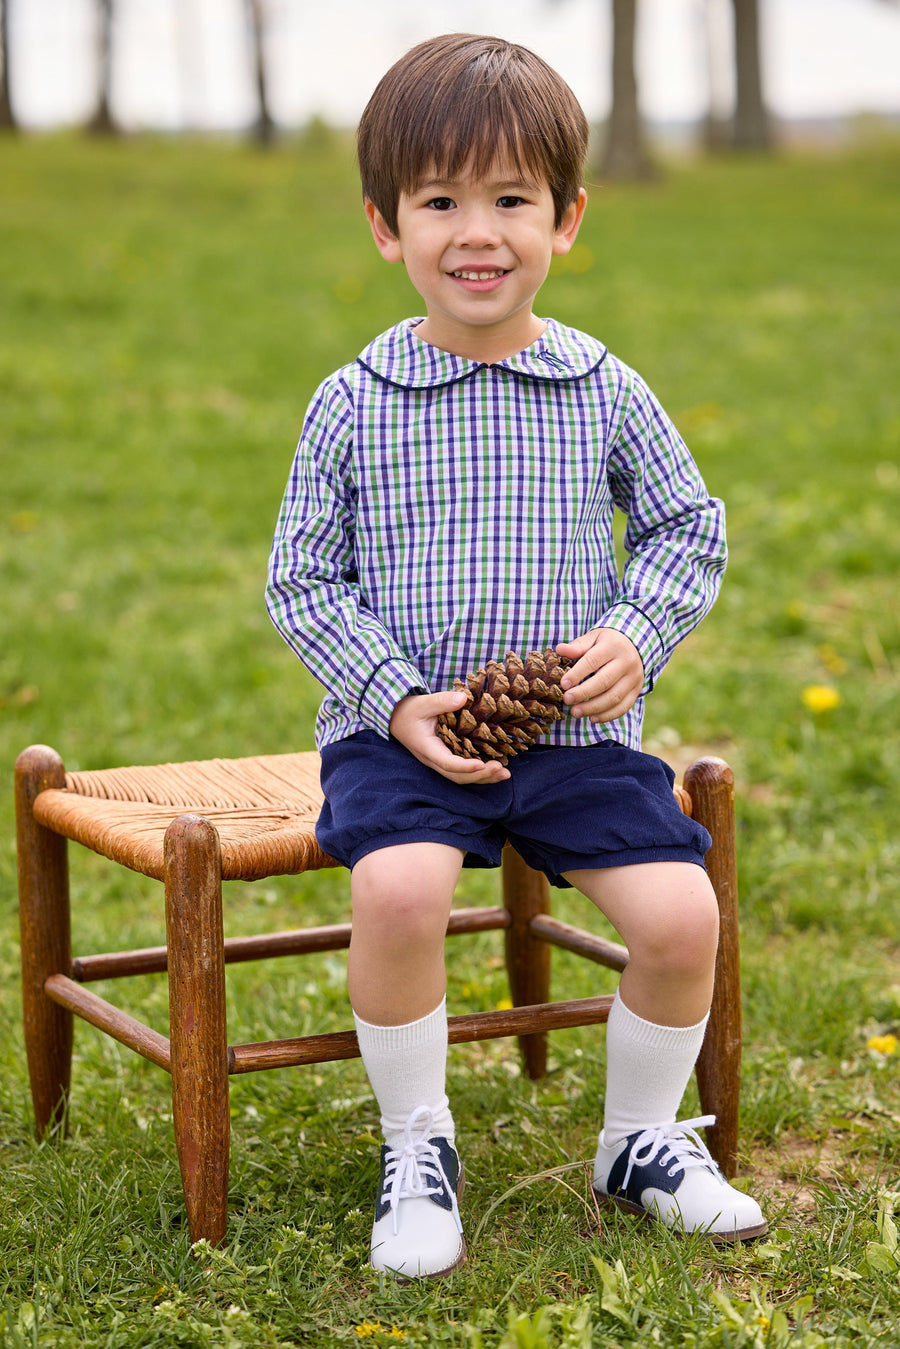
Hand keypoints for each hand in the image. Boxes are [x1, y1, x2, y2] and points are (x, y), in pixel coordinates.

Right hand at [389, 690, 510, 784]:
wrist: (398, 718)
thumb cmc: (409, 711)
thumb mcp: (422, 703)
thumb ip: (441, 701)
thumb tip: (463, 698)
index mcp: (427, 748)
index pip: (446, 762)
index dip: (464, 766)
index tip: (482, 764)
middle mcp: (434, 760)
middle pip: (457, 776)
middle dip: (480, 776)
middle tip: (502, 770)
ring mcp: (440, 761)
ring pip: (462, 777)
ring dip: (484, 777)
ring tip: (505, 773)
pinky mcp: (447, 758)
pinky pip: (464, 771)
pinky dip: (481, 772)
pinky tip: (497, 768)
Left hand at [556, 628, 643, 722]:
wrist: (635, 645)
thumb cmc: (608, 642)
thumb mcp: (594, 638)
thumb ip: (578, 646)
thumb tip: (560, 649)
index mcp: (613, 646)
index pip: (593, 661)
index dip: (577, 674)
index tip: (563, 685)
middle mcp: (627, 662)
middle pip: (604, 681)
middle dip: (583, 693)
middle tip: (567, 700)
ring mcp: (634, 678)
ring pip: (614, 697)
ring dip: (593, 708)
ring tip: (575, 712)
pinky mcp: (636, 690)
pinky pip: (623, 707)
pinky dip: (607, 715)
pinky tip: (592, 718)